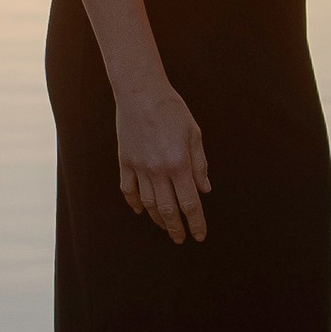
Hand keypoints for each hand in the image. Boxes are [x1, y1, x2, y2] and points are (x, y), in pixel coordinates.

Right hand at [115, 75, 210, 240]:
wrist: (140, 92)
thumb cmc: (172, 110)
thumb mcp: (194, 133)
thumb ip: (200, 164)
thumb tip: (205, 190)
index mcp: (179, 163)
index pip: (190, 203)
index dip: (196, 222)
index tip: (199, 235)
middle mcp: (158, 170)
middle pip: (168, 210)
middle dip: (176, 228)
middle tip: (181, 239)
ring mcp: (139, 167)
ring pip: (148, 204)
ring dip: (158, 219)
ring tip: (166, 226)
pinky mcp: (125, 161)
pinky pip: (128, 190)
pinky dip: (134, 203)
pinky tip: (141, 210)